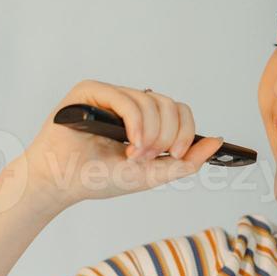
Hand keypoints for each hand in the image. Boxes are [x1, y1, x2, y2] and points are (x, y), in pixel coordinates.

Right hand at [21, 80, 224, 209]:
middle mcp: (129, 103)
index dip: (185, 132)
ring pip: (151, 102)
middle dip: (168, 135)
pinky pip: (126, 98)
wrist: (59, 184)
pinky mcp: (90, 91)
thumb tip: (218, 142)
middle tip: (150, 157)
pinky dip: (136, 123)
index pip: (179, 111)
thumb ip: (185, 161)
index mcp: (144, 119)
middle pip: (170, 104)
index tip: (176, 155)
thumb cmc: (97, 178)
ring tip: (134, 155)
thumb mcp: (150, 174)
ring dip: (151, 134)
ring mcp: (110, 95)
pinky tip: (131, 143)